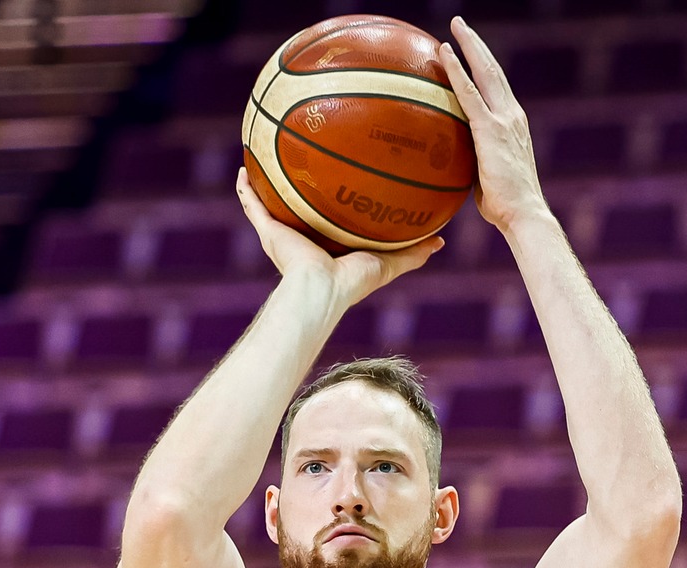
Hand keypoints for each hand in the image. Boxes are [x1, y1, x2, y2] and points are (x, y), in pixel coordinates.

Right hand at [235, 168, 443, 312]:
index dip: (334, 205)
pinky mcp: (268, 232)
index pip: (331, 222)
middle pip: (300, 210)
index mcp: (328, 246)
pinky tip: (244, 167)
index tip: (340, 183)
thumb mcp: (388, 263)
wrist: (320, 290)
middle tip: (304, 164)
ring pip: (272, 205)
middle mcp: (303, 239)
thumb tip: (442, 241)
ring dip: (268, 185)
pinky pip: (253, 205)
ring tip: (266, 158)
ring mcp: (283, 235)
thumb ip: (413, 253)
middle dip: (300, 192)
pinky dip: (246, 189)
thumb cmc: (353, 282)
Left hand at [441, 17, 549, 235]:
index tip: (470, 49)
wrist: (523, 215)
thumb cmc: (504, 206)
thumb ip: (472, 160)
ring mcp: (504, 121)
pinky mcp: (491, 131)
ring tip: (454, 26)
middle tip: (460, 25)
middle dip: (476, 45)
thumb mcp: (486, 176)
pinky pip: (470, 95)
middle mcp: (512, 115)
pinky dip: (457, 73)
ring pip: (485, 73)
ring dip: (469, 46)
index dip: (484, 65)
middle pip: (493, 70)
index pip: (497, 87)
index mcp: (513, 124)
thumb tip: (450, 162)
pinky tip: (445, 55)